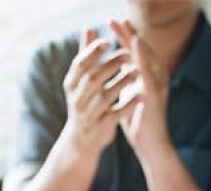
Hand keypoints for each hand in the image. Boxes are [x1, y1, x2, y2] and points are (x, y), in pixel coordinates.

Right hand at [60, 28, 139, 155]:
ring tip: (136, 73)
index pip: (80, 65)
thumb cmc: (84, 104)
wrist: (81, 141)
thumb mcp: (81, 81)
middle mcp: (76, 101)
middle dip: (111, 65)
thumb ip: (86, 55)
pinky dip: (128, 105)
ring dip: (121, 83)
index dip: (92, 53)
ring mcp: (87, 116)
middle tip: (128, 55)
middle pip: (92, 79)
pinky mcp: (99, 129)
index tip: (108, 42)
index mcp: (70, 86)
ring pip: (104, 97)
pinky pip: (114, 115)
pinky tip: (140, 95)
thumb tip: (88, 28)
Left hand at [110, 20, 169, 157]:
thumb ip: (125, 78)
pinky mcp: (155, 93)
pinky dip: (142, 56)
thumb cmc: (138, 120)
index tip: (110, 22)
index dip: (123, 36)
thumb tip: (117, 63)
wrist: (149, 143)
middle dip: (128, 33)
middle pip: (141, 49)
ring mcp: (157, 84)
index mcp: (146, 76)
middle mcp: (154, 76)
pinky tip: (135, 45)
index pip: (134, 51)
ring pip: (147, 56)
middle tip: (114, 18)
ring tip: (124, 25)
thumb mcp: (128, 94)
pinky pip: (148, 71)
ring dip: (135, 39)